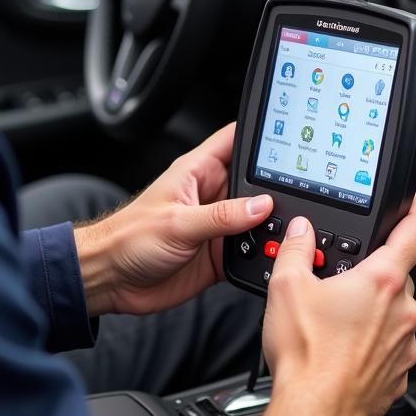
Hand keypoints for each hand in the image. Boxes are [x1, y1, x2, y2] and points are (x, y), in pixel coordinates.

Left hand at [73, 123, 272, 316]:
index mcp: (198, 173)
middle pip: (257, 183)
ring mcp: (217, 225)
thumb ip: (221, 216)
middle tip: (303, 194)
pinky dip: (263, 255)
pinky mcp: (219, 254)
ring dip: (272, 226)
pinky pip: (251, 251)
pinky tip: (274, 256)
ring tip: (291, 230)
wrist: (111, 281)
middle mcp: (211, 196)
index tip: (292, 135)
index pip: (236, 140)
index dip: (262, 135)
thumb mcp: (177, 223)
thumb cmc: (128, 240)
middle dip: (279, 188)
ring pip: (259, 219)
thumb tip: (262, 205)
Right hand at [262, 194, 415, 415]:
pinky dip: (371, 344)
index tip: (415, 203)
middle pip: (396, 275)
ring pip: (393, 313)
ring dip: (371, 312)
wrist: (315, 414)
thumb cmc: (307, 356)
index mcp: (382, 280)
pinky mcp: (400, 373)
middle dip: (371, 274)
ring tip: (333, 324)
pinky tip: (341, 351)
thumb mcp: (287, 287)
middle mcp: (403, 310)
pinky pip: (390, 347)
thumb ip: (297, 249)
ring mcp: (406, 344)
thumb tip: (301, 233)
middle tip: (338, 283)